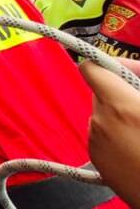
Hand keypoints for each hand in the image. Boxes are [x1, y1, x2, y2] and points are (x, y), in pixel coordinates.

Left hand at [81, 58, 139, 206]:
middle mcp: (100, 122)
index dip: (106, 66)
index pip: (91, 69)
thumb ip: (139, 77)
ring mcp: (96, 142)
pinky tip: (138, 148)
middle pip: (101, 93)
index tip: (125, 72)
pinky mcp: (97, 160)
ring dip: (120, 116)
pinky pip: (103, 136)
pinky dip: (117, 136)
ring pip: (103, 115)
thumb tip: (133, 68)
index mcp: (119, 106)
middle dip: (121, 94)